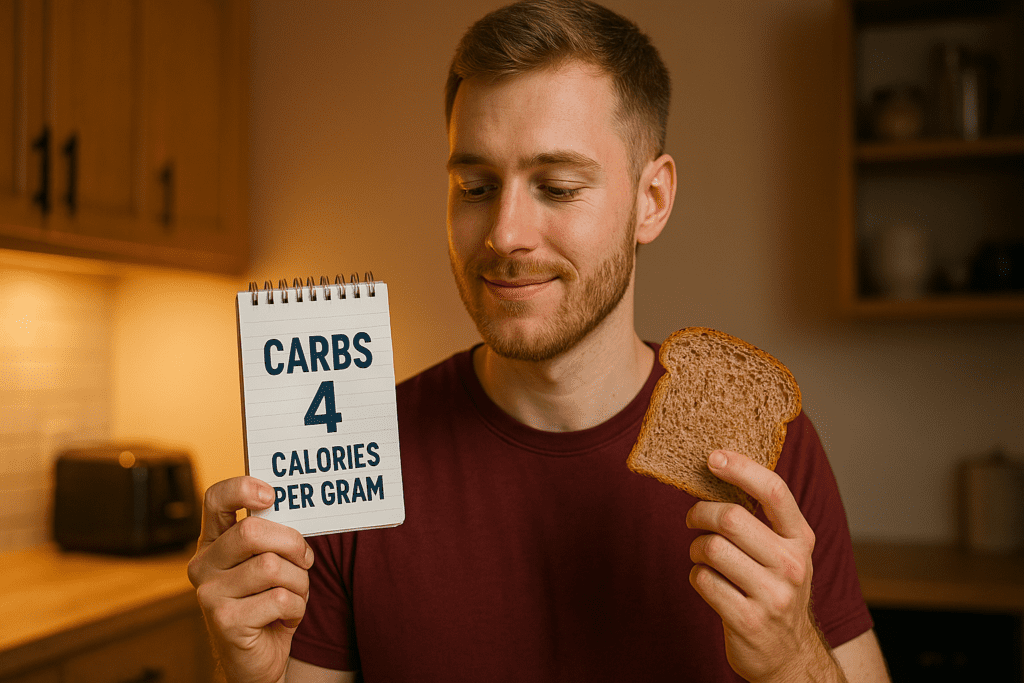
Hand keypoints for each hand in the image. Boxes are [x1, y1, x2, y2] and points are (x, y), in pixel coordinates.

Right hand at [187, 476, 313, 682]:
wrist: (258, 660)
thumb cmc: (269, 602)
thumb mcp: (269, 564)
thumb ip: (272, 538)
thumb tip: (296, 509)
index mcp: (213, 542)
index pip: (215, 499)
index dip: (243, 488)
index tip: (272, 495)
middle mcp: (203, 564)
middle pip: (252, 532)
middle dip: (293, 544)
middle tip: (305, 561)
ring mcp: (209, 593)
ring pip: (272, 566)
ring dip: (300, 582)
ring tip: (295, 595)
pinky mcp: (224, 620)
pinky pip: (279, 598)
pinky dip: (297, 608)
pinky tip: (287, 618)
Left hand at [686, 450, 843, 682]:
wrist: (789, 656)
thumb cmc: (776, 590)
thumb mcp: (785, 552)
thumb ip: (763, 518)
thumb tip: (721, 467)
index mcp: (801, 540)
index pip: (774, 491)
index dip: (741, 468)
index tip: (713, 457)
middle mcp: (792, 565)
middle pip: (731, 518)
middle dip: (701, 513)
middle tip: (693, 518)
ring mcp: (772, 595)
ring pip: (711, 549)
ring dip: (696, 548)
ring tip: (702, 555)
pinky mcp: (748, 620)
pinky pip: (702, 580)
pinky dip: (696, 575)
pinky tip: (708, 582)